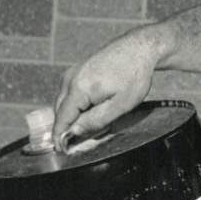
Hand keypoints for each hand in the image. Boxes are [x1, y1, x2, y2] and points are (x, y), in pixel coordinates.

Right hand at [52, 26, 164, 151]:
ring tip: (93, 126)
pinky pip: (72, 94)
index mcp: (78, 88)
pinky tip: (95, 110)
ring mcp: (73, 72)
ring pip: (66, 102)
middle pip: (60, 111)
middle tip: (80, 144)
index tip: (61, 152)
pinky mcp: (79, 70)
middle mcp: (70, 78)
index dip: (59, 137)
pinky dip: (78, 106)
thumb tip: (73, 133)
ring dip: (74, 117)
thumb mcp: (120, 105)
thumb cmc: (134, 76)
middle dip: (67, 128)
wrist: (140, 47)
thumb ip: (95, 121)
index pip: (61, 119)